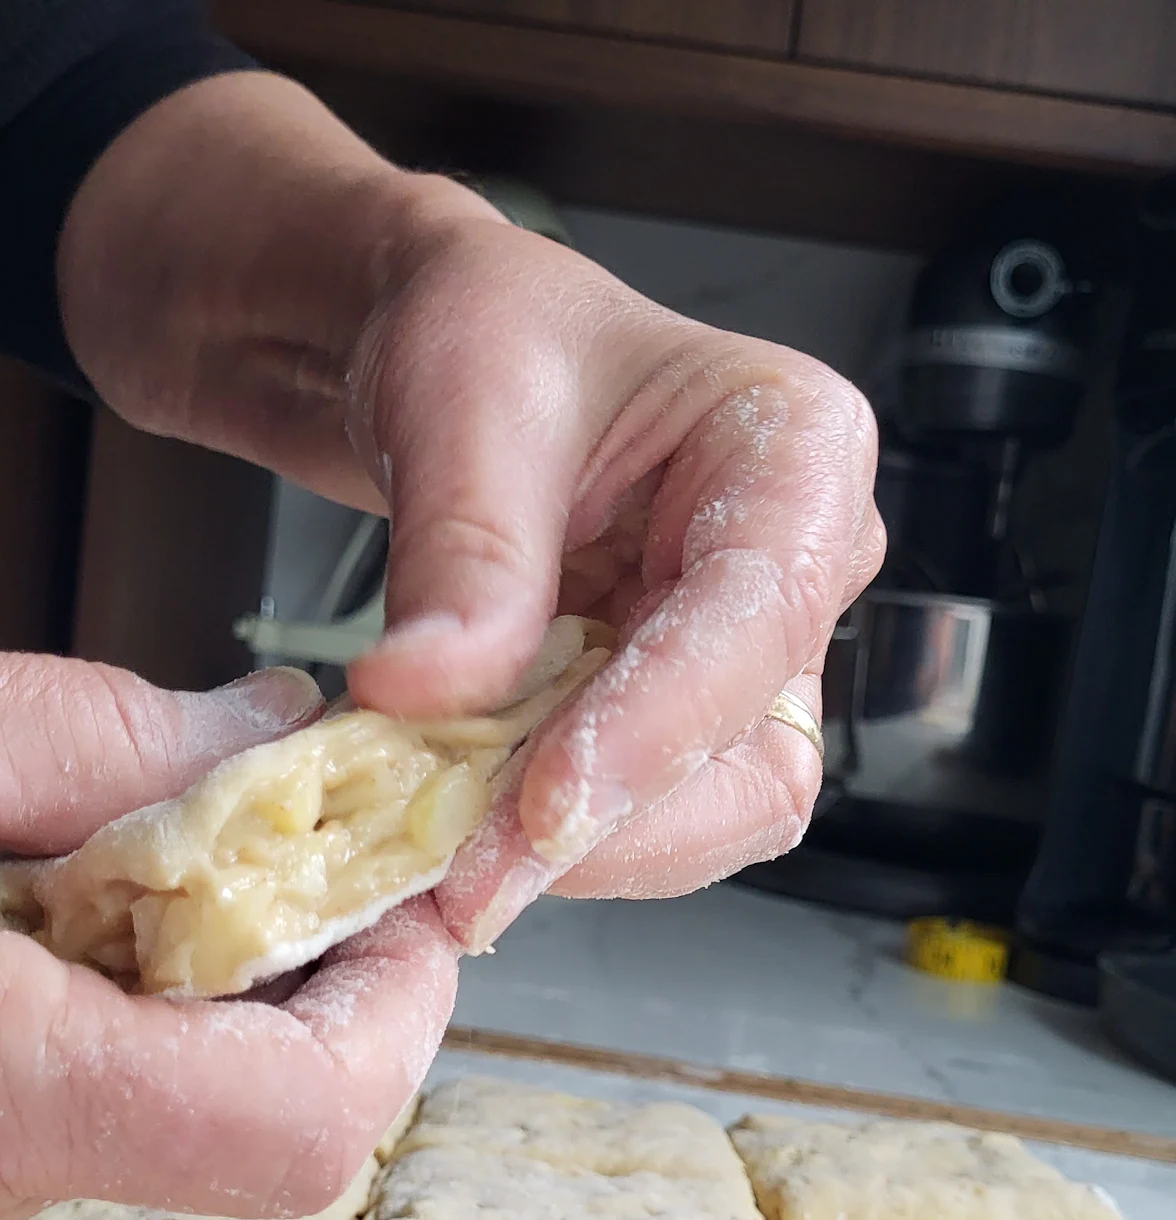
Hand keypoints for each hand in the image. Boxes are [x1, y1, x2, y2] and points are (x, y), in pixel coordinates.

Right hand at [0, 657, 456, 1219]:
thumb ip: (89, 739)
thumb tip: (271, 730)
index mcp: (9, 1088)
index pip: (311, 1114)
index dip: (402, 998)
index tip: (401, 882)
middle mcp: (10, 1175)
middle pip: (288, 1118)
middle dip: (333, 970)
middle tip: (300, 843)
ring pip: (217, 1109)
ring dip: (247, 980)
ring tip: (183, 854)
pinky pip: (133, 1099)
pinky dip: (159, 995)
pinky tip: (99, 902)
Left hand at [58, 70, 881, 952]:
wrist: (458, 366)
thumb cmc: (492, 338)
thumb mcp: (465, 405)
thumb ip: (466, 553)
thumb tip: (430, 694)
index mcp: (797, 450)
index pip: (757, 618)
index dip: (657, 729)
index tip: (548, 803)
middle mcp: (799, 569)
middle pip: (755, 754)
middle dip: (617, 825)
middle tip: (475, 871)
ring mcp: (745, 660)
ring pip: (710, 813)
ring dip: (584, 855)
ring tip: (456, 858)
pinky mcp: (680, 720)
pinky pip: (645, 816)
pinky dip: (555, 843)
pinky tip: (469, 833)